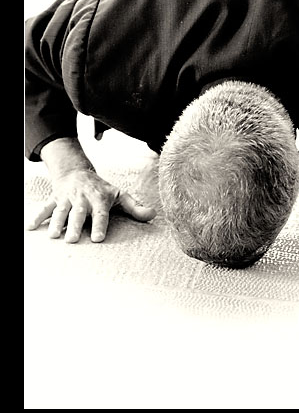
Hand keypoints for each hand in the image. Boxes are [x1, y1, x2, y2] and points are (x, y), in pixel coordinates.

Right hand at [26, 168, 156, 242]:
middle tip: (73, 240)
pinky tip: (31, 227)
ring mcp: (67, 198)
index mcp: (99, 199)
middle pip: (79, 213)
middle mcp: (83, 198)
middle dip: (76, 225)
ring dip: (57, 222)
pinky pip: (45, 207)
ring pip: (61, 210)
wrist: (77, 172)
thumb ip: (135, 207)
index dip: (100, 224)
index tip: (99, 238)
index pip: (101, 213)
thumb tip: (153, 215)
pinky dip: (38, 216)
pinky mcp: (54, 199)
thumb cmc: (102, 189)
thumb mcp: (120, 195)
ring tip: (54, 236)